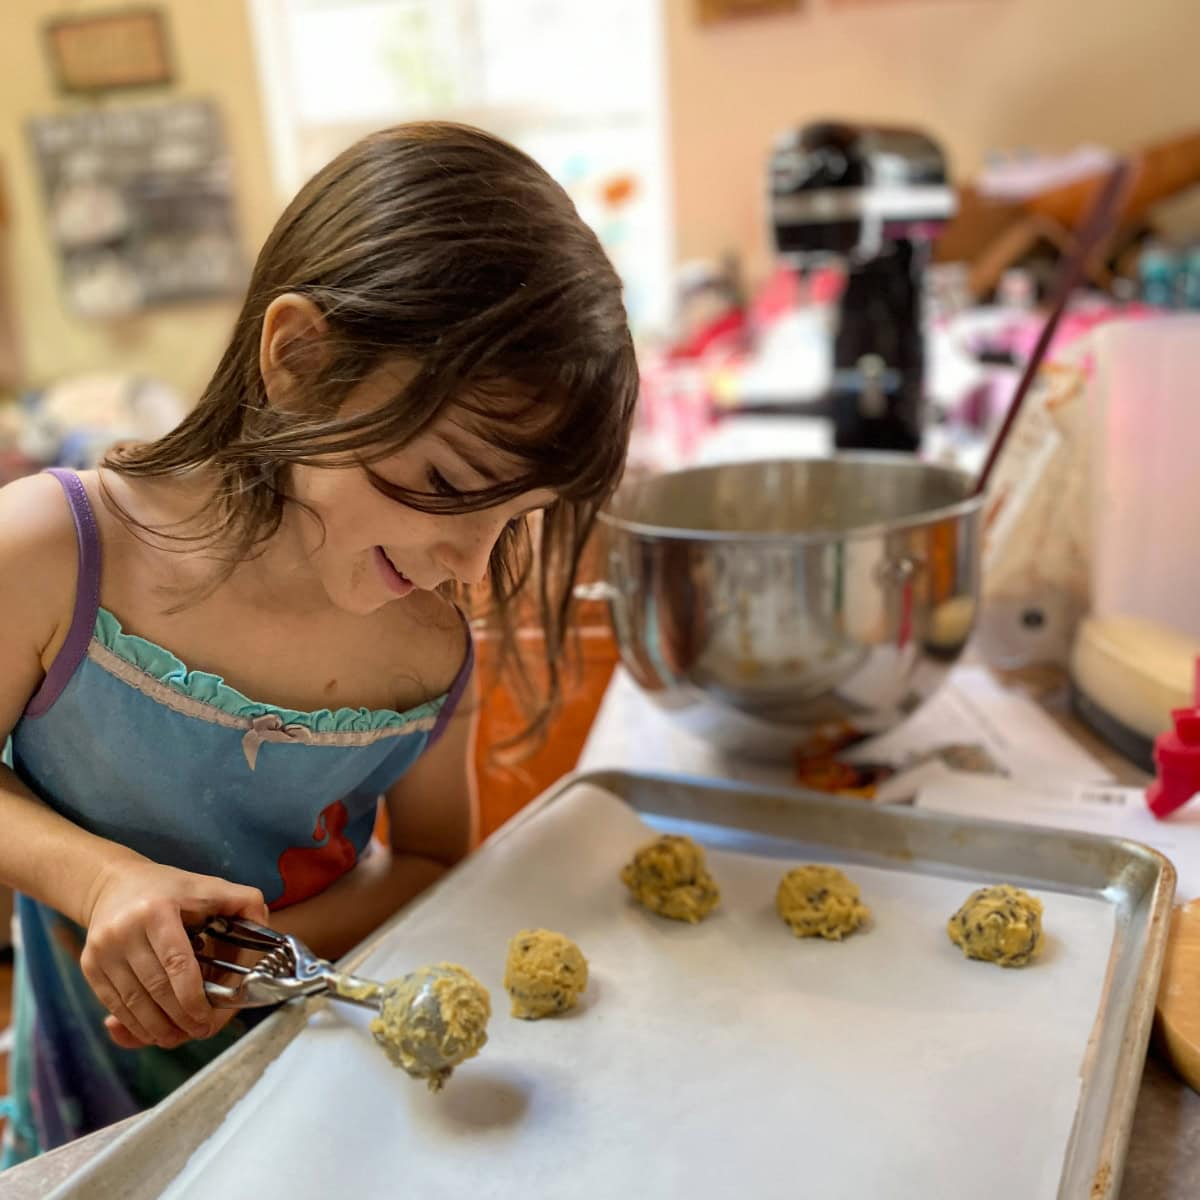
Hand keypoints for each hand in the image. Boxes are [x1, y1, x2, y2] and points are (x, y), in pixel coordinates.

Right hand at [80, 858, 266, 1049]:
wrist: (113, 884)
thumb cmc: (171, 889)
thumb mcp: (210, 886)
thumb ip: (246, 903)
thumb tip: (268, 934)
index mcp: (157, 909)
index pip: (177, 964)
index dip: (193, 998)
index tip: (207, 1019)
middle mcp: (124, 930)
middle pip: (156, 989)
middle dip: (180, 1019)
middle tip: (200, 1032)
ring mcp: (102, 950)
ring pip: (132, 1004)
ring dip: (157, 1029)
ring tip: (179, 1037)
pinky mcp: (89, 965)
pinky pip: (114, 1004)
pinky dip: (134, 1024)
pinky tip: (153, 1031)